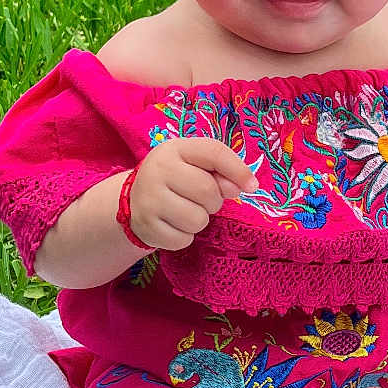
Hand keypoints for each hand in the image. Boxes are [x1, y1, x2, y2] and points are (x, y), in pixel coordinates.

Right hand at [127, 137, 258, 250]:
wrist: (134, 202)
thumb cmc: (175, 180)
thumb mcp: (196, 166)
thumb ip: (222, 171)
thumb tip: (244, 186)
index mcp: (174, 149)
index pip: (214, 153)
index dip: (238, 170)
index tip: (252, 186)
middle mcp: (157, 169)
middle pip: (207, 191)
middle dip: (213, 201)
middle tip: (200, 200)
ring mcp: (148, 198)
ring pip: (197, 219)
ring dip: (200, 220)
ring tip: (185, 211)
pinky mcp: (146, 226)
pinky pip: (183, 239)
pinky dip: (185, 236)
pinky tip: (173, 224)